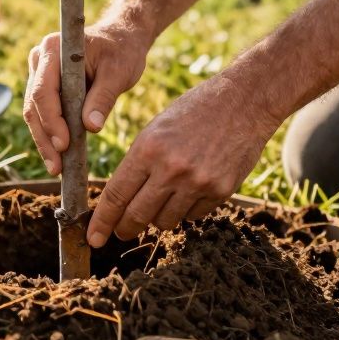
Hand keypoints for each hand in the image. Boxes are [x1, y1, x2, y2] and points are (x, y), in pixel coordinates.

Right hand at [23, 24, 147, 174]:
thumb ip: (103, 98)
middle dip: (45, 137)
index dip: (51, 120)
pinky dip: (49, 134)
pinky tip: (58, 156)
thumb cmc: (121, 51)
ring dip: (44, 141)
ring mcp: (38, 72)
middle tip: (57, 165)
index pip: (44, 90)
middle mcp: (39, 59)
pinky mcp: (44, 85)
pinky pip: (41, 113)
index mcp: (53, 49)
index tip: (64, 145)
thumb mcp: (119, 72)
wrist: (121, 38)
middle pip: (33, 105)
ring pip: (33, 112)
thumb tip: (91, 127)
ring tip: (56, 167)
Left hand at [86, 74, 276, 246]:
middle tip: (120, 233)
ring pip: (165, 221)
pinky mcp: (220, 191)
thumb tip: (121, 200)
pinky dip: (186, 210)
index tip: (94, 238)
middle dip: (125, 228)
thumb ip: (139, 163)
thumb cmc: (194, 111)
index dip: (102, 221)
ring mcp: (197, 182)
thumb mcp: (156, 129)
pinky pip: (193, 216)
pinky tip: (191, 189)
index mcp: (148, 148)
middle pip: (137, 215)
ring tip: (163, 199)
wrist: (244, 101)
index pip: (117, 194)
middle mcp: (171, 168)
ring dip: (158, 218)